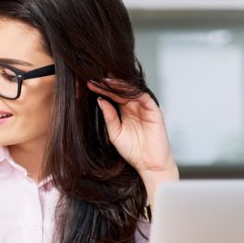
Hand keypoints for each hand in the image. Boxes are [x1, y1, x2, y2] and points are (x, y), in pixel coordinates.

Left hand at [88, 80, 178, 200]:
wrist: (149, 165)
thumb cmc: (133, 151)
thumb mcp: (115, 134)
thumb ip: (109, 118)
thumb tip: (100, 100)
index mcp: (124, 112)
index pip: (112, 97)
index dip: (102, 90)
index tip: (89, 85)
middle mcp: (134, 107)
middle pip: (121, 91)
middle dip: (108, 84)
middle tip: (95, 77)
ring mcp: (145, 108)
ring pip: (132, 91)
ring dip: (119, 85)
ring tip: (106, 80)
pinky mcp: (154, 111)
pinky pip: (144, 97)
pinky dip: (133, 91)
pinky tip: (122, 88)